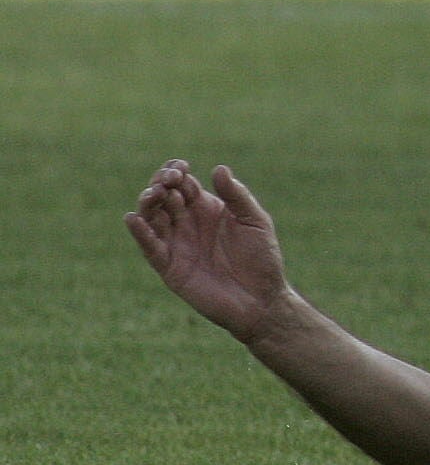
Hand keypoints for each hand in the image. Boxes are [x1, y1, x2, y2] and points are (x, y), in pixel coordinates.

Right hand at [126, 160, 292, 341]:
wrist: (260, 298)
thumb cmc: (261, 256)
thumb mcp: (254, 219)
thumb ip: (237, 195)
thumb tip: (218, 168)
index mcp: (207, 208)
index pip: (184, 184)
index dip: (177, 172)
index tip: (179, 166)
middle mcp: (187, 223)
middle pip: (164, 197)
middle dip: (161, 184)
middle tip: (168, 179)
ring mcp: (176, 244)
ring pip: (151, 219)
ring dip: (148, 203)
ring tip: (153, 194)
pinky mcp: (169, 267)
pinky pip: (149, 247)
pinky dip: (140, 232)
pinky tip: (133, 218)